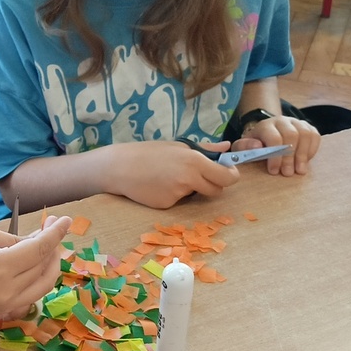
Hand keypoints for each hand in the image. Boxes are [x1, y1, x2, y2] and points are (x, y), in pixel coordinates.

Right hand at [0, 216, 72, 318]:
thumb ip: (9, 238)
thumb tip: (34, 242)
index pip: (39, 250)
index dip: (55, 234)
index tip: (66, 219)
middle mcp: (8, 291)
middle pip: (45, 268)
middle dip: (54, 246)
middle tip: (53, 227)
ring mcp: (5, 305)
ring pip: (43, 285)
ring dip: (50, 264)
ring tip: (48, 244)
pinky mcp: (1, 310)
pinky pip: (31, 293)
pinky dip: (39, 277)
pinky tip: (35, 261)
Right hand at [102, 140, 240, 208]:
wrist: (120, 167)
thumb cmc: (149, 153)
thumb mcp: (178, 146)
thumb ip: (205, 149)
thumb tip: (226, 147)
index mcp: (194, 161)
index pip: (227, 177)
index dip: (231, 176)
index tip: (228, 173)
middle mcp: (189, 179)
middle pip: (216, 190)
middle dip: (213, 185)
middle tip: (199, 176)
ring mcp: (178, 194)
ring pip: (196, 195)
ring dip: (191, 189)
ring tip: (170, 177)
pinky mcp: (167, 205)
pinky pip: (179, 201)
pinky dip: (173, 195)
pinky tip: (158, 186)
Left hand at [228, 117, 320, 175]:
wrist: (266, 134)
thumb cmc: (255, 145)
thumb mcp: (243, 147)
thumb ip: (244, 147)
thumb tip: (257, 146)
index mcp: (265, 125)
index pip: (274, 138)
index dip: (275, 156)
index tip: (274, 171)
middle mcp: (282, 121)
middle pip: (292, 135)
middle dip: (290, 157)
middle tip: (288, 173)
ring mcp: (296, 122)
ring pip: (305, 134)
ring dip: (303, 154)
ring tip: (299, 171)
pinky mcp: (307, 126)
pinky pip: (314, 135)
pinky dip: (312, 150)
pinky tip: (305, 161)